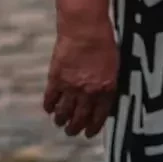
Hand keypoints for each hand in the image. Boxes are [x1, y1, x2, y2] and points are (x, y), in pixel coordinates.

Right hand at [43, 20, 117, 137]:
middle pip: (80, 118)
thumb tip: (104, 95)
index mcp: (106, 89)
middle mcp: (88, 92)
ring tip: (60, 123)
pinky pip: (50, 99)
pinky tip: (49, 109)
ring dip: (61, 120)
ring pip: (63, 113)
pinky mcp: (56, 79)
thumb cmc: (104, 41)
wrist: (85, 28)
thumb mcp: (114, 64)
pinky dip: (49, 106)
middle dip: (75, 128)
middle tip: (72, 131)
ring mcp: (71, 87)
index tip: (89, 133)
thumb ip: (108, 82)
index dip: (93, 127)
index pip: (99, 116)